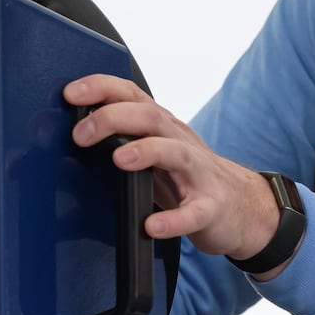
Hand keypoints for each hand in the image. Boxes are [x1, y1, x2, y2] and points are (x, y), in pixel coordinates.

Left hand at [64, 75, 287, 275]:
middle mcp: (181, 142)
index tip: (71, 93)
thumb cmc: (189, 177)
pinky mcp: (211, 208)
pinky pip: (194, 213)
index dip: (102, 88)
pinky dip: (173, 220)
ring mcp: (199, 174)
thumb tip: (72, 134)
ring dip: (147, 152)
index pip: (132, 95)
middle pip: (150, 117)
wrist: (243, 207)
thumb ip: (123, 138)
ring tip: (120, 160)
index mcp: (163, 127)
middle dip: (112, 119)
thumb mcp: (156, 149)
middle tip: (81, 136)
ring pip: (176, 152)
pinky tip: (154, 226)